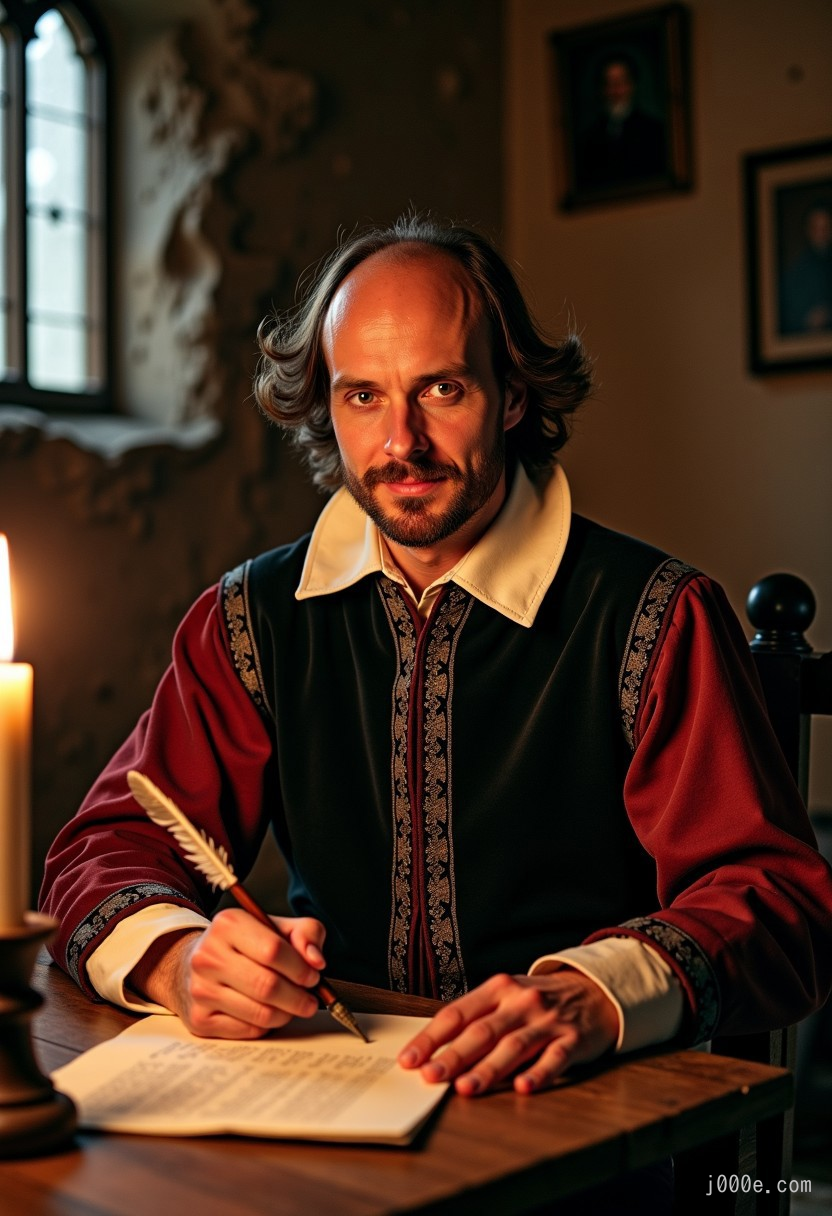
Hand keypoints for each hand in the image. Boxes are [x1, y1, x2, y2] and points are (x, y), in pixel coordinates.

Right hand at [127, 909, 326, 1038]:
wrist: (193, 963)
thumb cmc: (244, 945)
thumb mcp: (276, 925)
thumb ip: (306, 933)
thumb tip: (316, 961)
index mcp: (228, 924)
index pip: (273, 950)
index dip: (300, 968)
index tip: (313, 977)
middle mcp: (208, 956)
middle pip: (267, 986)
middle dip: (298, 997)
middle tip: (309, 1000)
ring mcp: (200, 990)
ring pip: (260, 1013)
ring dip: (286, 1014)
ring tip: (292, 1007)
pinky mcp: (200, 1020)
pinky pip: (248, 1031)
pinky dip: (267, 1026)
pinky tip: (269, 1014)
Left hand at [397, 969, 618, 1094]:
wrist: (595, 990)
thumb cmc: (539, 1000)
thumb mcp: (507, 996)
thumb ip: (477, 1018)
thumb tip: (435, 1050)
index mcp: (498, 988)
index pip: (457, 1013)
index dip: (431, 1037)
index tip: (409, 1059)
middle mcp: (521, 1002)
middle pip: (482, 1031)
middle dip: (454, 1056)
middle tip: (431, 1077)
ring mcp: (548, 1020)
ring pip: (514, 1046)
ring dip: (488, 1069)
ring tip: (466, 1088)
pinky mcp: (573, 1039)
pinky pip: (554, 1058)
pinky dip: (539, 1073)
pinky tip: (523, 1087)